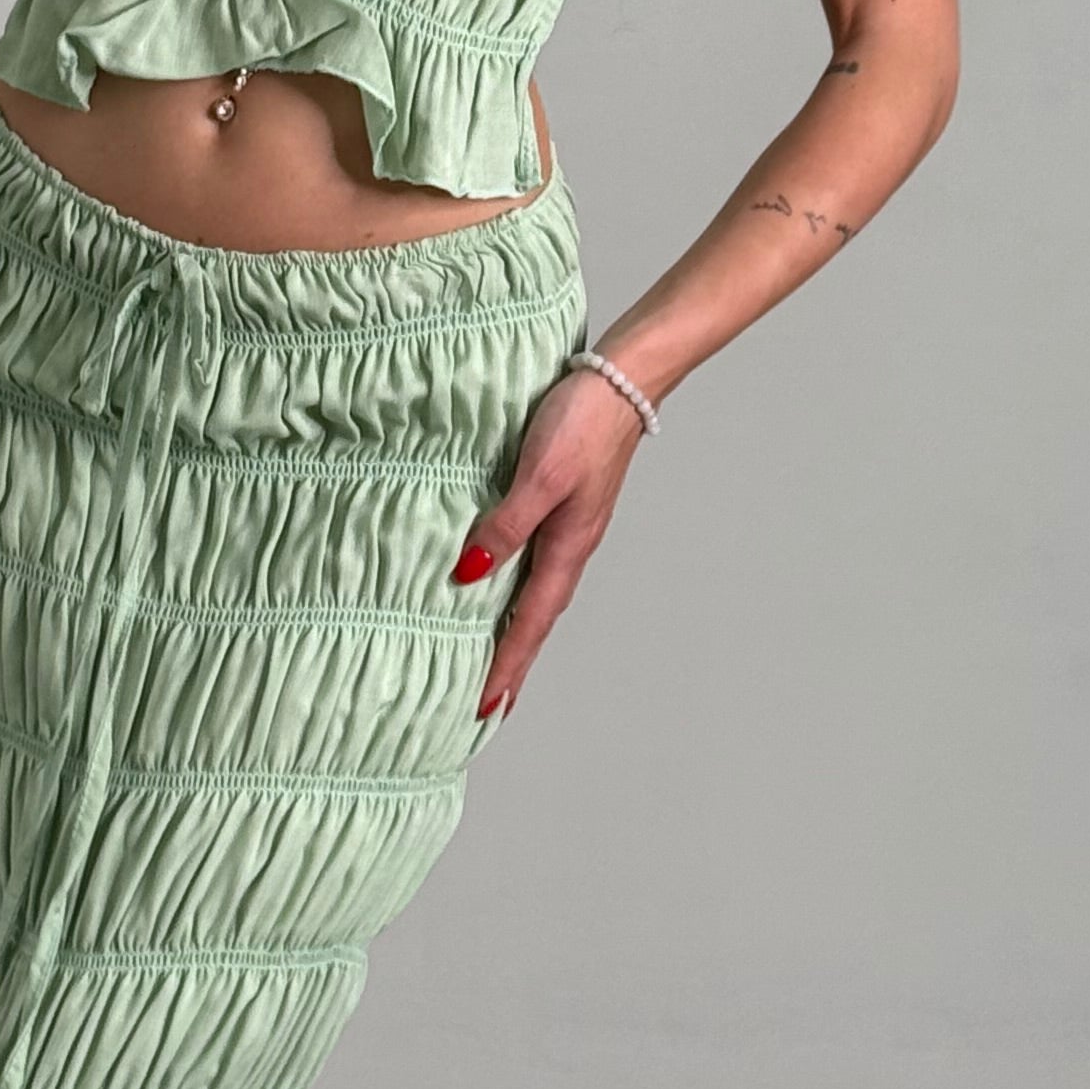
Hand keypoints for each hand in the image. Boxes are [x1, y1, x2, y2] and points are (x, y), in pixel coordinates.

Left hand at [449, 366, 651, 726]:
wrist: (621, 379)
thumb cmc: (583, 422)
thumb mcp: (540, 475)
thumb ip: (506, 526)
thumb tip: (468, 575)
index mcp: (566, 548)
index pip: (528, 623)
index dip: (506, 666)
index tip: (485, 709)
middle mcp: (569, 547)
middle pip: (535, 620)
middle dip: (513, 664)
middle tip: (488, 706)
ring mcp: (568, 527)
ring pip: (534, 594)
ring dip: (514, 631)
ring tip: (492, 661)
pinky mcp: (562, 505)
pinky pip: (533, 564)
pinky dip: (515, 590)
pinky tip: (499, 587)